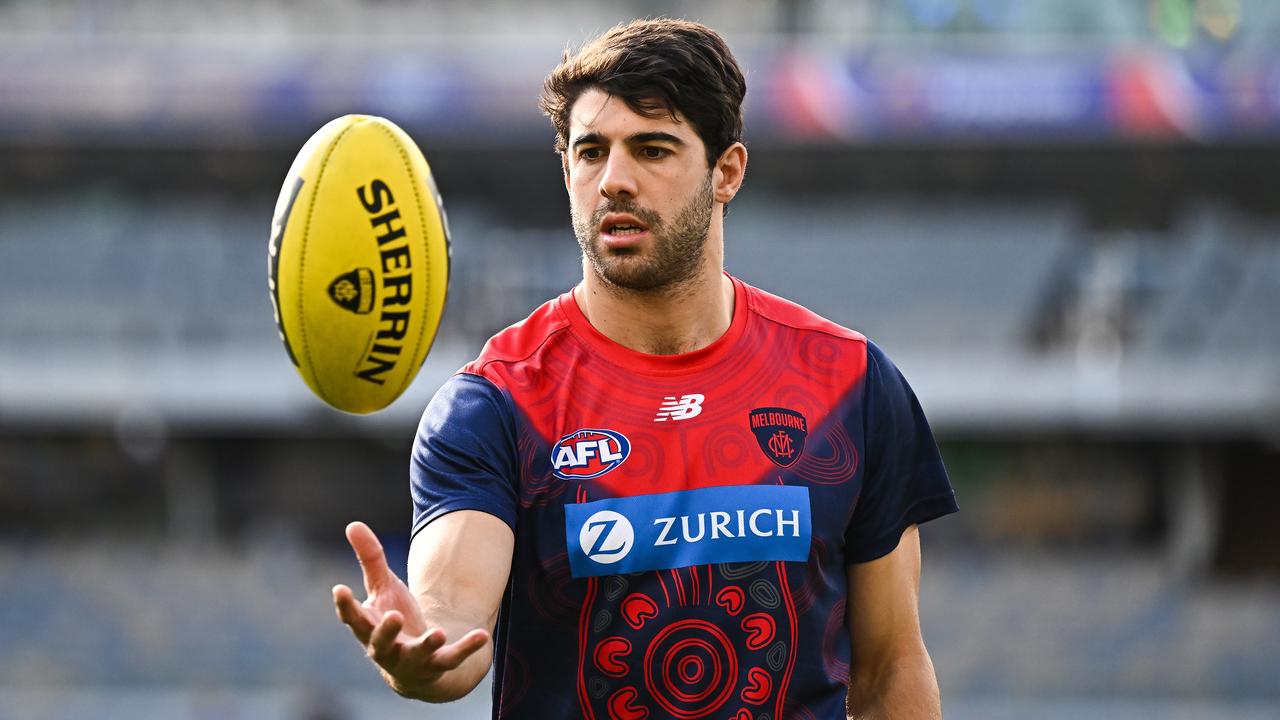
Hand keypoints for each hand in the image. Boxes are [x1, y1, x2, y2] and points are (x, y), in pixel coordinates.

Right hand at [332, 521, 490, 699]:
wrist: (415, 667)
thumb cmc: (392, 620)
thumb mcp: (383, 589)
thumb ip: (370, 559)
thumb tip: (353, 523)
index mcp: (369, 629)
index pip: (353, 619)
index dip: (345, 606)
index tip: (340, 589)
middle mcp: (386, 649)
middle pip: (381, 642)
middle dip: (386, 632)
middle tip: (393, 615)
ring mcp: (413, 660)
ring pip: (418, 654)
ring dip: (427, 645)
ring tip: (438, 633)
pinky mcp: (438, 665)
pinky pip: (453, 658)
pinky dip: (467, 648)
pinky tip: (483, 635)